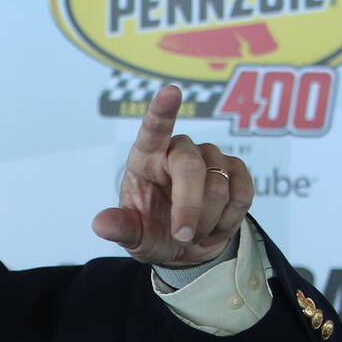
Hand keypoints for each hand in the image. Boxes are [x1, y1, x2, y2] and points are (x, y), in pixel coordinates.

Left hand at [92, 84, 253, 266]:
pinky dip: (228, 220)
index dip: (162, 111)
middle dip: (189, 207)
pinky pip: (242, 194)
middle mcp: (179, 150)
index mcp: (146, 157)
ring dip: (206, 221)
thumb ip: (120, 228)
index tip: (170, 92)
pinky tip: (214, 227)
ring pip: (219, 186)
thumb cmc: (153, 233)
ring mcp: (210, 157)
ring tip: (193, 234)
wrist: (186, 248)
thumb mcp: (133, 236)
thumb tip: (100, 224)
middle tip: (183, 236)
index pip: (153, 129)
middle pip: (191, 167)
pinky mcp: (236, 170)